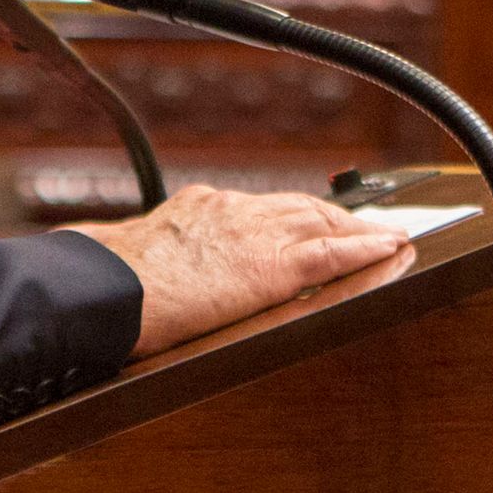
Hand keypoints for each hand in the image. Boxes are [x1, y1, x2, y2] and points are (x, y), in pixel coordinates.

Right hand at [70, 184, 405, 359]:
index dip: (289, 214)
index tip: (303, 220)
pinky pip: (333, 254)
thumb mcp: (119, 252)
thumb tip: (101, 254)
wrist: (107, 287)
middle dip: (334, 216)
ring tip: (389, 237)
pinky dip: (367, 249)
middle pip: (299, 206)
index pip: (258, 207)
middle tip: (364, 226)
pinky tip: (391, 247)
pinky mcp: (274, 267)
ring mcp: (256, 234)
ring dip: (360, 229)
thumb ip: (134, 252)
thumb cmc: (101, 279)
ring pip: (323, 222)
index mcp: (197, 208)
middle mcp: (233, 211)